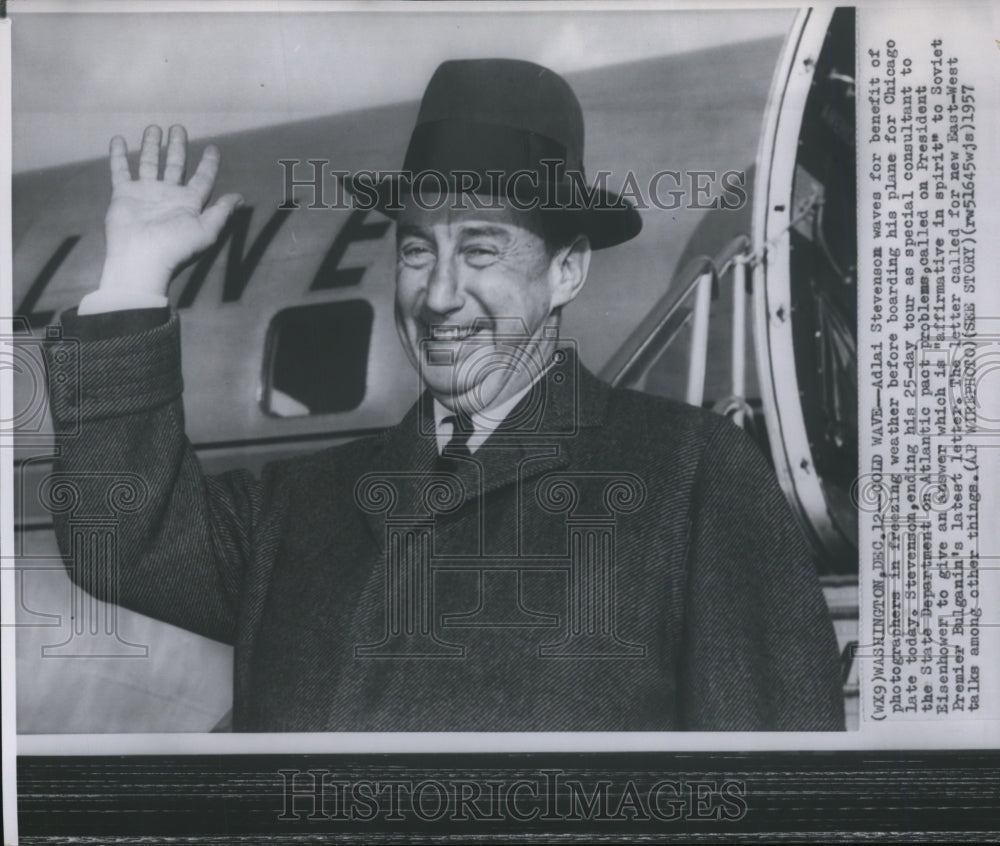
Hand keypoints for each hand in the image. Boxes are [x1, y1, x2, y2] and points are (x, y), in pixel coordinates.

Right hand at [98, 125, 243, 296]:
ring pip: (148, 163)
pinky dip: (118, 155)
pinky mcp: (124, 195)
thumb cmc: (176, 248)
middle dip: (177, 146)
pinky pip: (120, 170)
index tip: (213, 148)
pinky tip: (118, 138)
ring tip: (154, 128)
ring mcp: (145, 194)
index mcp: (189, 203)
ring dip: (151, 145)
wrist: (142, 260)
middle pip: (175, 165)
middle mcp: (168, 196)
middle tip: (178, 127)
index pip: (202, 178)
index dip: (209, 163)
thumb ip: (222, 212)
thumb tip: (240, 198)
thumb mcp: (207, 230)